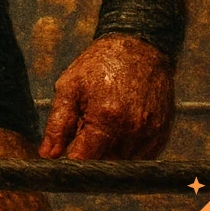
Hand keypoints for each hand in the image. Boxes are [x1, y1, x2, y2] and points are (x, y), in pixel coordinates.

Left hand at [38, 35, 173, 158]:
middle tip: (86, 127)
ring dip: (110, 152)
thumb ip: (57, 124)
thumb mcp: (70, 86)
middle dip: (92, 153)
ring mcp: (150, 135)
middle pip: (104, 164)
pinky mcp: (162, 135)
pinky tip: (121, 125)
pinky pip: (141, 158)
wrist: (138, 46)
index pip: (84, 161)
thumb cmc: (99, 65)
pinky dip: (127, 149)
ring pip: (122, 163)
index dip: (71, 161)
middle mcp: (131, 131)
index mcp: (106, 119)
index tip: (65, 155)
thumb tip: (47, 155)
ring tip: (105, 122)